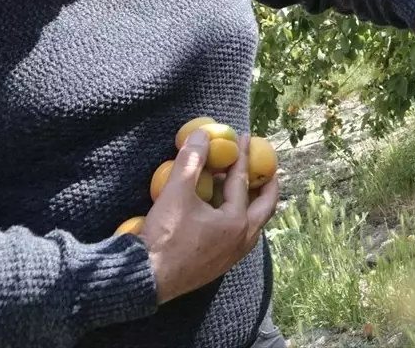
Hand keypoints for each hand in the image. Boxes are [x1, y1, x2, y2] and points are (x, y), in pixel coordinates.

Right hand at [140, 129, 279, 304]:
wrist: (146, 278)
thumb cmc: (164, 237)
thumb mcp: (176, 194)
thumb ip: (191, 161)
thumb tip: (202, 134)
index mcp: (237, 222)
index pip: (242, 181)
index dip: (242, 156)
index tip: (244, 138)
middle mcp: (242, 240)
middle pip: (265, 207)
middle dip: (267, 185)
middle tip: (267, 168)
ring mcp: (232, 255)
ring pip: (253, 224)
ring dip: (254, 203)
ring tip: (249, 188)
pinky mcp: (219, 265)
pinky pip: (239, 236)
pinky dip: (239, 218)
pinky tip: (224, 212)